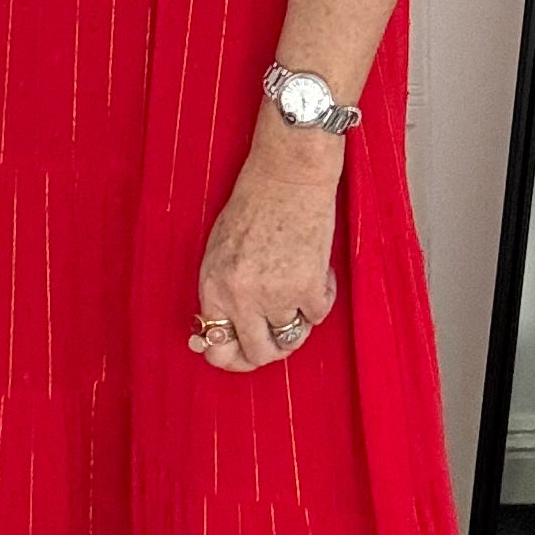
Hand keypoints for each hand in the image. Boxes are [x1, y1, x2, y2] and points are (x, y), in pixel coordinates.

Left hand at [190, 118, 339, 370]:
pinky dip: (320, 299)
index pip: (217, 347)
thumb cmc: (252, 204)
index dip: (230, 357)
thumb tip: (221, 333)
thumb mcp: (220, 251)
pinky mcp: (309, 287)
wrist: (287, 177)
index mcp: (214, 288)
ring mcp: (276, 296)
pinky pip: (317, 316)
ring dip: (297, 321)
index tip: (240, 353)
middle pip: (257, 354)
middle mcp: (242, 298)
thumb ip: (221, 293)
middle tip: (278, 337)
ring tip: (299, 297)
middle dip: (269, 352)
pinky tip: (317, 275)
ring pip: (291, 339)